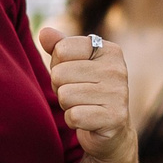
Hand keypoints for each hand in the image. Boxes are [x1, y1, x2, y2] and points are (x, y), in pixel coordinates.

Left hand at [38, 24, 132, 162]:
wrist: (111, 130)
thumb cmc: (87, 90)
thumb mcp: (73, 64)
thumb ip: (58, 46)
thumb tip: (44, 33)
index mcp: (109, 50)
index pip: (62, 49)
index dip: (58, 65)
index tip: (73, 75)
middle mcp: (117, 69)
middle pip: (59, 74)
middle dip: (60, 87)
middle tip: (77, 94)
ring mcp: (118, 94)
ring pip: (65, 96)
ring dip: (66, 105)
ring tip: (82, 105)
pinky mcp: (114, 118)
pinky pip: (73, 116)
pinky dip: (73, 121)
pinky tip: (86, 120)